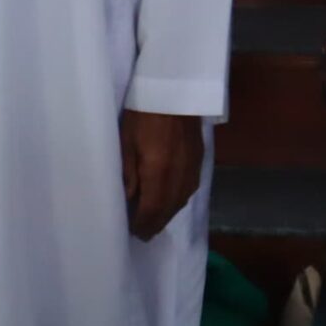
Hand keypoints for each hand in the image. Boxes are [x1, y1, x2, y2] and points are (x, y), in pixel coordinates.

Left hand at [118, 110, 202, 240]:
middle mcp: (180, 178)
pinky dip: (175, 201)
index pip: (152, 210)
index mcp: (160, 174)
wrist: (175, 92)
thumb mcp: (126, 142)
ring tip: (152, 220)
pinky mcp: (199, 162)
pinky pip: (187, 190)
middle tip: (141, 232)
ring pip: (179, 202)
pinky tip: (167, 200)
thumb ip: (128, 174)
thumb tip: (128, 201)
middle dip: (154, 223)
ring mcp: (193, 171)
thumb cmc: (143, 114)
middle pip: (168, 210)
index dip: (143, 224)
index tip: (133, 233)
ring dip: (165, 214)